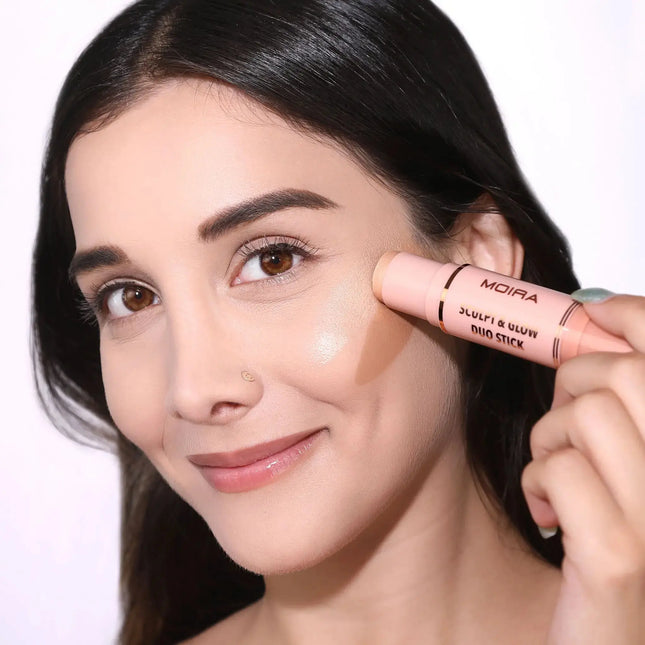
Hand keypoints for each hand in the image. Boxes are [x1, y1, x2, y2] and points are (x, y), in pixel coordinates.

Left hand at [521, 294, 644, 644]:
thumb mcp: (621, 469)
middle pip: (623, 374)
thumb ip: (621, 408)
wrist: (602, 643)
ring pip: (585, 414)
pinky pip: (561, 470)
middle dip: (570, 388)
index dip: (630, 315)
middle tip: (562, 433)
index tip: (591, 309)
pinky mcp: (622, 558)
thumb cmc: (604, 552)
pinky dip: (539, 485)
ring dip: (550, 441)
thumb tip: (595, 321)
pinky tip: (548, 518)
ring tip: (555, 482)